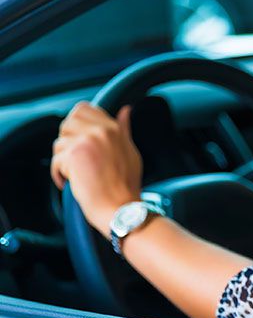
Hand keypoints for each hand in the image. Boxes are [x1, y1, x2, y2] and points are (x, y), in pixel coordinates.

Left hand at [51, 102, 142, 234]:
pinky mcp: (74, 156)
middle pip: (67, 123)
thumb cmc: (127, 185)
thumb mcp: (131, 152)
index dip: (75, 125)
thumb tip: (125, 110)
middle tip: (77, 159)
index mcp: (114, 129)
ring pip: (59, 143)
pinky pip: (56, 160)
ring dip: (63, 160)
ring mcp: (87, 142)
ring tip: (76, 174)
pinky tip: (70, 183)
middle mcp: (101, 131)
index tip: (80, 141)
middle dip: (67, 141)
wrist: (121, 208)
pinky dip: (59, 174)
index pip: (83, 109)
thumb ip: (124, 130)